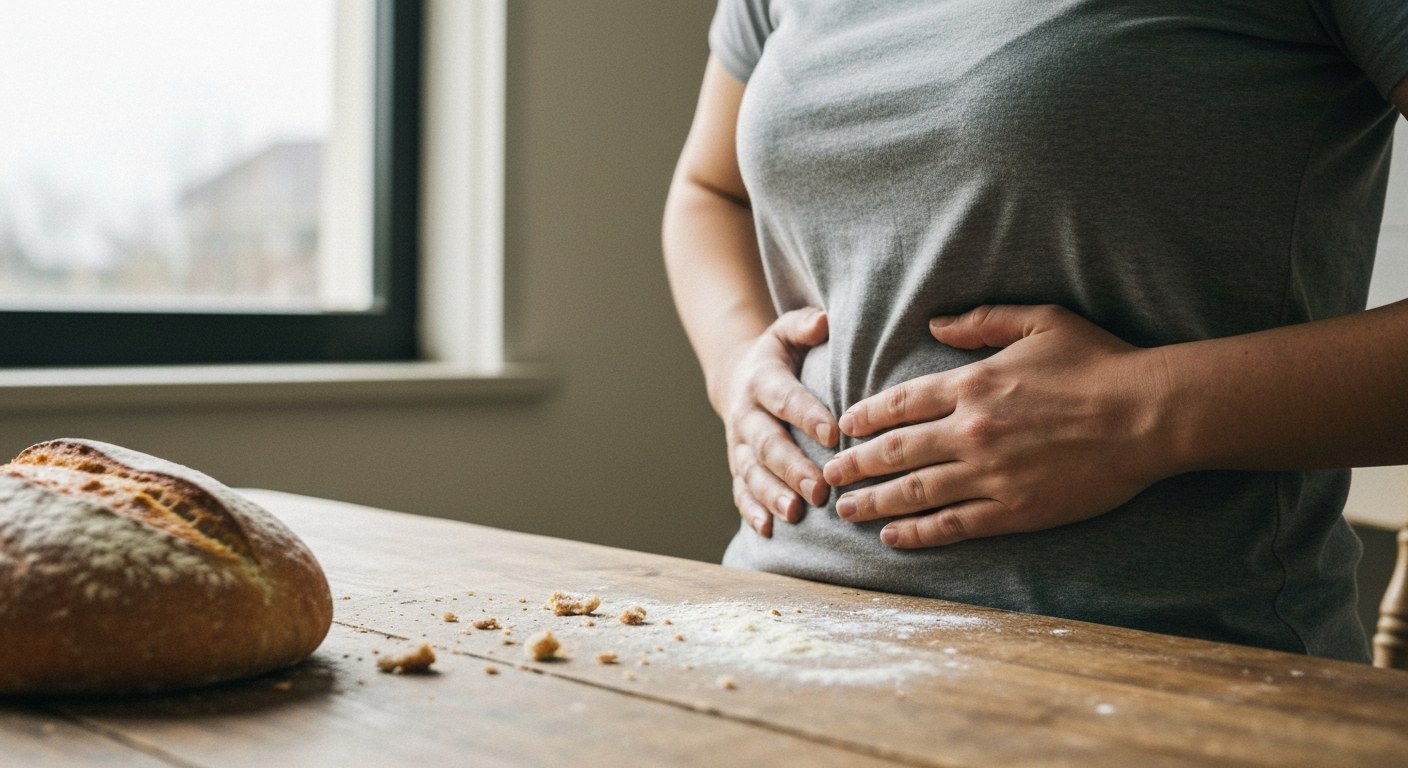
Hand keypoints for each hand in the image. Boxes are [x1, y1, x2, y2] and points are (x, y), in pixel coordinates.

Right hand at [713, 308, 838, 535]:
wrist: (737, 378)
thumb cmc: (778, 356)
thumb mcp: (785, 332)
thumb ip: (804, 325)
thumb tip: (824, 321)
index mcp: (761, 380)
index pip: (785, 399)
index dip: (807, 416)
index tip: (834, 434)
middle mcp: (746, 415)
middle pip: (767, 444)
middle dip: (792, 467)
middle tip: (818, 489)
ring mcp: (738, 445)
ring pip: (752, 473)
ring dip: (772, 495)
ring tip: (795, 514)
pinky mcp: (737, 467)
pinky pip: (740, 492)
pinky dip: (751, 512)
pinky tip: (767, 530)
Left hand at [822, 305, 1170, 547]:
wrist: (1150, 415)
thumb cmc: (1100, 363)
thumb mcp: (1040, 322)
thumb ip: (982, 320)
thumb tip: (935, 324)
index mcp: (972, 385)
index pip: (899, 404)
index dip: (864, 417)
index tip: (842, 427)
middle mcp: (970, 432)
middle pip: (893, 452)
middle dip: (854, 465)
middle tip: (827, 475)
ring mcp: (990, 475)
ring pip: (914, 492)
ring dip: (874, 503)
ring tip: (845, 510)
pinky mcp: (1014, 511)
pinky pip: (953, 525)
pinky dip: (917, 533)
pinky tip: (892, 537)